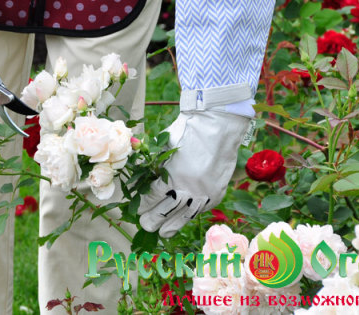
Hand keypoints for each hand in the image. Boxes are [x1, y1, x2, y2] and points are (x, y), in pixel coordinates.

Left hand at [137, 110, 249, 237]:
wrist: (219, 125)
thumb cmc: (188, 130)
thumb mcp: (164, 145)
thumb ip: (153, 162)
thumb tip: (141, 176)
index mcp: (173, 176)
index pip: (153, 197)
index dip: (144, 205)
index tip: (138, 209)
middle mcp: (189, 188)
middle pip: (167, 211)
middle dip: (154, 220)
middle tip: (145, 225)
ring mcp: (204, 193)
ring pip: (185, 216)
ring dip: (172, 226)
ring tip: (163, 233)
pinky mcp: (216, 193)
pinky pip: (201, 209)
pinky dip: (190, 216)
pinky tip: (182, 219)